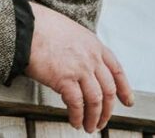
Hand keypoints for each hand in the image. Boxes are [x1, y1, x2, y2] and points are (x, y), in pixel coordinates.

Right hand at [25, 1, 133, 132]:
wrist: (26, 26)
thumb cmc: (42, 28)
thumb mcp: (72, 33)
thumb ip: (82, 49)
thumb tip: (82, 68)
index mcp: (95, 45)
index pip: (117, 71)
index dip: (124, 89)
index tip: (127, 102)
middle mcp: (92, 57)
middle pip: (108, 90)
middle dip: (107, 110)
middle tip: (102, 122)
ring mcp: (80, 68)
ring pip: (96, 100)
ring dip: (94, 118)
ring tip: (89, 127)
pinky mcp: (65, 79)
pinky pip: (77, 104)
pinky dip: (78, 116)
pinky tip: (75, 121)